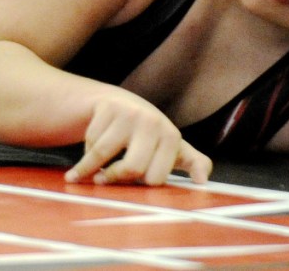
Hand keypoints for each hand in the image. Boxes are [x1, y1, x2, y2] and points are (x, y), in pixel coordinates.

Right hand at [65, 92, 211, 185]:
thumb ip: (192, 163)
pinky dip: (85, 151)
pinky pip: (90, 141)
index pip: (154, 179)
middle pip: (131, 169)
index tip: (134, 181)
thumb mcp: (172, 149)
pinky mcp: (109, 105)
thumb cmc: (147, 136)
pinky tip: (89, 150)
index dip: (141, 184)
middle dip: (114, 178)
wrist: (119, 104)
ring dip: (89, 168)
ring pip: (103, 155)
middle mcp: (154, 122)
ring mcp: (131, 112)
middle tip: (104, 180)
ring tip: (85, 175)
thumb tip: (203, 181)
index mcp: (172, 137)